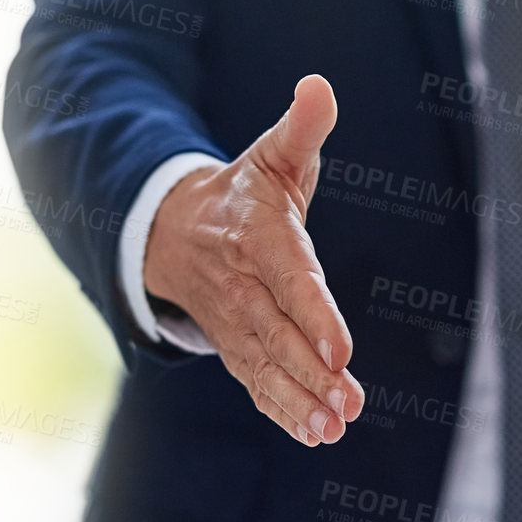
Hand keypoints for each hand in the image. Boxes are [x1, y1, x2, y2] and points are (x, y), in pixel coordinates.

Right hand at [143, 74, 363, 446]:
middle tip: (347, 405)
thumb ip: (302, 128)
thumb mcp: (271, 154)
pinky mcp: (236, 346)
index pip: (290, 279)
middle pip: (278, 334)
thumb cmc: (243, 192)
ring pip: (266, 366)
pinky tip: (313, 434)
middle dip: (311, 373)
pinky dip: (281, 410)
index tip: (342, 349)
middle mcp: (242, 285)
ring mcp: (235, 322)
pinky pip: (256, 382)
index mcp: (256, 237)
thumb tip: (319, 87)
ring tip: (332, 429)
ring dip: (298, 401)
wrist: (174, 231)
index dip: (314, 315)